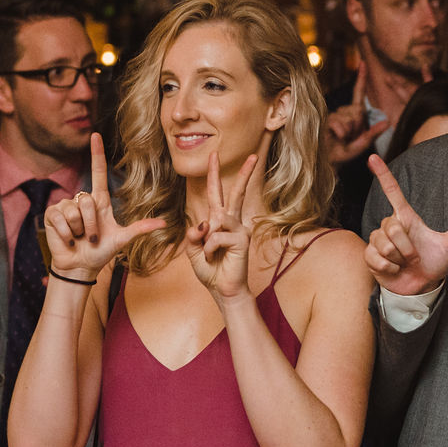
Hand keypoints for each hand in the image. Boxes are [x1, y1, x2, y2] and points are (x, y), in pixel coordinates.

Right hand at [42, 134, 164, 277]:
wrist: (80, 266)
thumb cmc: (100, 252)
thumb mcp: (122, 240)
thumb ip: (140, 229)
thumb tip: (163, 223)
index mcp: (100, 202)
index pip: (97, 172)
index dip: (97, 154)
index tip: (96, 135)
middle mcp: (82, 200)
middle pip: (88, 201)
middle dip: (91, 225)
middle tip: (91, 238)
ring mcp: (66, 206)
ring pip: (75, 211)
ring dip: (79, 230)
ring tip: (79, 238)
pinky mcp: (52, 215)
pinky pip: (60, 219)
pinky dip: (66, 234)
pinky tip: (68, 240)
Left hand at [184, 155, 259, 300]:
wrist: (223, 290)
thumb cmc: (210, 270)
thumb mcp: (193, 250)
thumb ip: (193, 234)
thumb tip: (202, 224)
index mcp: (219, 222)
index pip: (217, 195)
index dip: (214, 175)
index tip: (214, 156)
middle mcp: (232, 223)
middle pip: (236, 194)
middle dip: (245, 174)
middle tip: (254, 156)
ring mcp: (240, 230)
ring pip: (217, 220)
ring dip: (205, 239)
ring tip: (209, 254)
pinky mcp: (242, 240)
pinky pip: (215, 237)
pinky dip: (208, 249)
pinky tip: (214, 258)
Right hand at [323, 67, 389, 166]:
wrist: (328, 162)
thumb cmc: (344, 153)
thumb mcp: (362, 144)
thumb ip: (373, 133)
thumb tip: (388, 122)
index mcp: (354, 114)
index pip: (358, 93)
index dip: (361, 78)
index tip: (363, 62)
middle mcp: (343, 111)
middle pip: (356, 111)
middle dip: (356, 126)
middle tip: (349, 137)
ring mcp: (333, 115)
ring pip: (348, 117)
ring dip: (348, 131)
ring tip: (341, 139)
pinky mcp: (325, 120)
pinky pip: (338, 122)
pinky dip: (340, 132)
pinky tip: (335, 137)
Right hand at [363, 155, 447, 295]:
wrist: (420, 286)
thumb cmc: (432, 263)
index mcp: (407, 218)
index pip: (392, 192)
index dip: (383, 174)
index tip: (373, 157)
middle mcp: (391, 226)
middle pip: (392, 226)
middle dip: (407, 247)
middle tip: (414, 257)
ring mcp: (378, 240)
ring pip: (384, 243)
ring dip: (399, 259)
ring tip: (404, 263)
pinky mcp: (370, 256)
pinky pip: (376, 257)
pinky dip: (389, 268)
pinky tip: (394, 270)